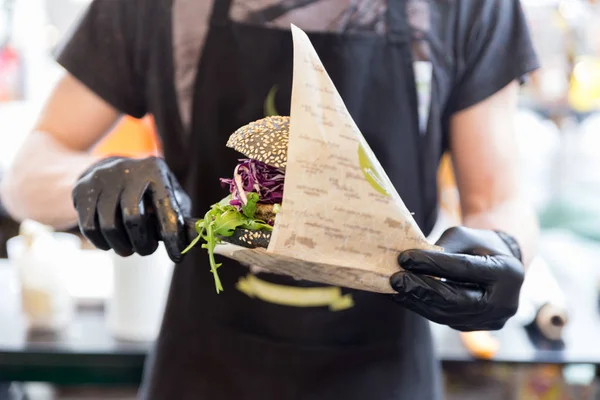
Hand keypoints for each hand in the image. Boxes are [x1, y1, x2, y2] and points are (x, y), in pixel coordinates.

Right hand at [72, 156, 190, 261]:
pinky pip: (88, 227)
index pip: (165, 208)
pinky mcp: (81, 189)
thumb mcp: (170, 196)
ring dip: (122, 246)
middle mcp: (127, 170)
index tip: (177, 257)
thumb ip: (183, 217)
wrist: (110, 169)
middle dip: (143, 243)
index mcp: (155, 170)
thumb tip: (199, 237)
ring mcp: (101, 178)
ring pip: (108, 226)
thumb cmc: (149, 191)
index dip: (172, 238)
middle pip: (133, 219)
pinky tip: (111, 243)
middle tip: (147, 250)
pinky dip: (102, 243)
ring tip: (129, 248)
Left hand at [391, 226, 524, 330]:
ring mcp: (490, 320)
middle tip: (395, 279)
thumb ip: (442, 249)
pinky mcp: (474, 328)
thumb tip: (409, 261)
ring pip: (446, 314)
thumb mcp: (464, 237)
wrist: (500, 265)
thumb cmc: (478, 245)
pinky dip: (421, 307)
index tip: (405, 258)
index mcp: (508, 273)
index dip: (432, 264)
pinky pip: (444, 319)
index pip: (464, 269)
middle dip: (421, 289)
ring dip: (416, 301)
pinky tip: (401, 297)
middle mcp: (504, 303)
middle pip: (455, 299)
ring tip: (394, 289)